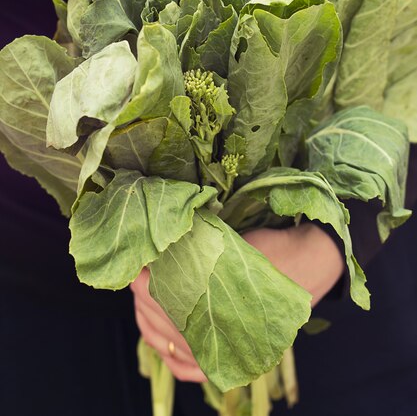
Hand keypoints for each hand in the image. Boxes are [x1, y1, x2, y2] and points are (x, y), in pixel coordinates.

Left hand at [131, 223, 343, 382]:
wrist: (312, 264)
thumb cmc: (274, 251)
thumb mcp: (235, 246)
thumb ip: (202, 253)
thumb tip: (160, 251)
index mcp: (222, 303)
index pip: (166, 299)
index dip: (144, 282)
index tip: (135, 265)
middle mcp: (222, 333)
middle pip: (163, 321)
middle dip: (142, 297)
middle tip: (132, 275)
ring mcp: (226, 349)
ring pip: (171, 346)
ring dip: (149, 323)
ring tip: (140, 298)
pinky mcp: (231, 355)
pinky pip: (191, 369)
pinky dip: (171, 357)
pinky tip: (161, 342)